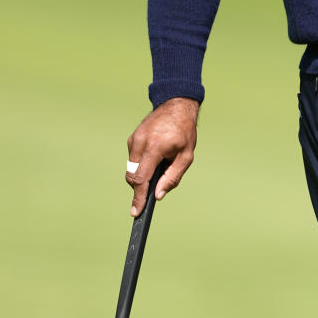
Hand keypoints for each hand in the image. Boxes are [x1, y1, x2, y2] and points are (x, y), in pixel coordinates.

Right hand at [125, 98, 199, 215]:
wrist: (175, 106)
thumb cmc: (184, 132)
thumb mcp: (186, 157)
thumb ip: (172, 177)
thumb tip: (158, 195)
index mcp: (154, 148)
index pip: (142, 178)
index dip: (138, 198)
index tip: (135, 212)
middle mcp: (140, 143)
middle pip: (133, 177)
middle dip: (141, 188)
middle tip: (155, 188)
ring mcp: (134, 140)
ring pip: (132, 169)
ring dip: (143, 175)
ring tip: (162, 164)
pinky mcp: (132, 139)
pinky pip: (133, 160)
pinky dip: (142, 165)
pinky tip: (156, 158)